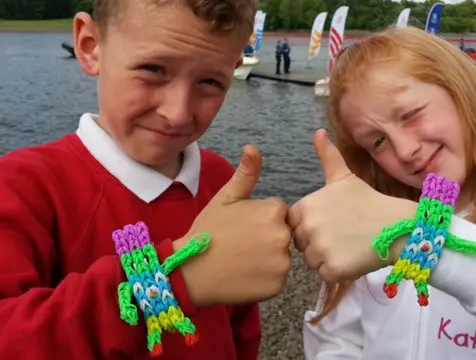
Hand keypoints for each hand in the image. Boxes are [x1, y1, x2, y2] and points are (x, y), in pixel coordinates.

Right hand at [178, 145, 291, 306]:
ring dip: (268, 259)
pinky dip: (266, 278)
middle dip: (266, 238)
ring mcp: (282, 263)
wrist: (191, 271)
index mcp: (274, 210)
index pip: (277, 212)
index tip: (241, 228)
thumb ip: (246, 173)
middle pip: (282, 234)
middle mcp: (284, 236)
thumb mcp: (225, 198)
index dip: (258, 219)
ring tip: (242, 260)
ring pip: (281, 257)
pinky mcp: (278, 285)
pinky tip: (246, 275)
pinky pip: (278, 278)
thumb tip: (253, 147)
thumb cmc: (207, 231)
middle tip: (240, 245)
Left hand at [288, 129, 416, 282]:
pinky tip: (353, 257)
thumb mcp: (345, 177)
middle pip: (302, 244)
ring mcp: (320, 248)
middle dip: (318, 242)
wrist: (399, 226)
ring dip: (327, 257)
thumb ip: (327, 156)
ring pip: (312, 261)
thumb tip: (318, 132)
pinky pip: (324, 274)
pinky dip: (337, 271)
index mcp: (306, 205)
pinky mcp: (333, 269)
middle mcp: (309, 226)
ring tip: (349, 245)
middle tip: (343, 234)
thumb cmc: (369, 202)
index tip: (334, 222)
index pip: (296, 224)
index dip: (314, 225)